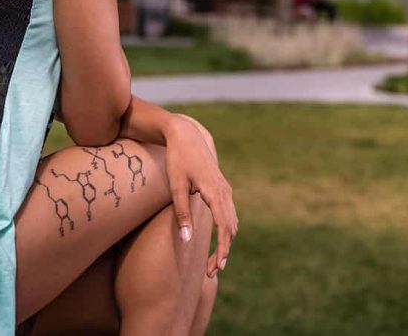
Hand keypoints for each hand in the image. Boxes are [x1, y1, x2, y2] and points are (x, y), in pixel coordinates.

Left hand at [163, 116, 238, 277]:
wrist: (185, 135)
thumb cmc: (177, 160)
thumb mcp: (176, 186)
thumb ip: (182, 213)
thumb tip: (187, 240)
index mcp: (215, 192)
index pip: (224, 228)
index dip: (222, 250)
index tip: (216, 268)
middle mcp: (225, 191)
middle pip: (231, 229)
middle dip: (223, 251)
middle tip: (211, 271)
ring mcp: (225, 189)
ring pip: (232, 222)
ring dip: (225, 242)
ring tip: (214, 262)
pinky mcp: (222, 187)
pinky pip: (229, 213)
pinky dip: (226, 230)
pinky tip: (219, 241)